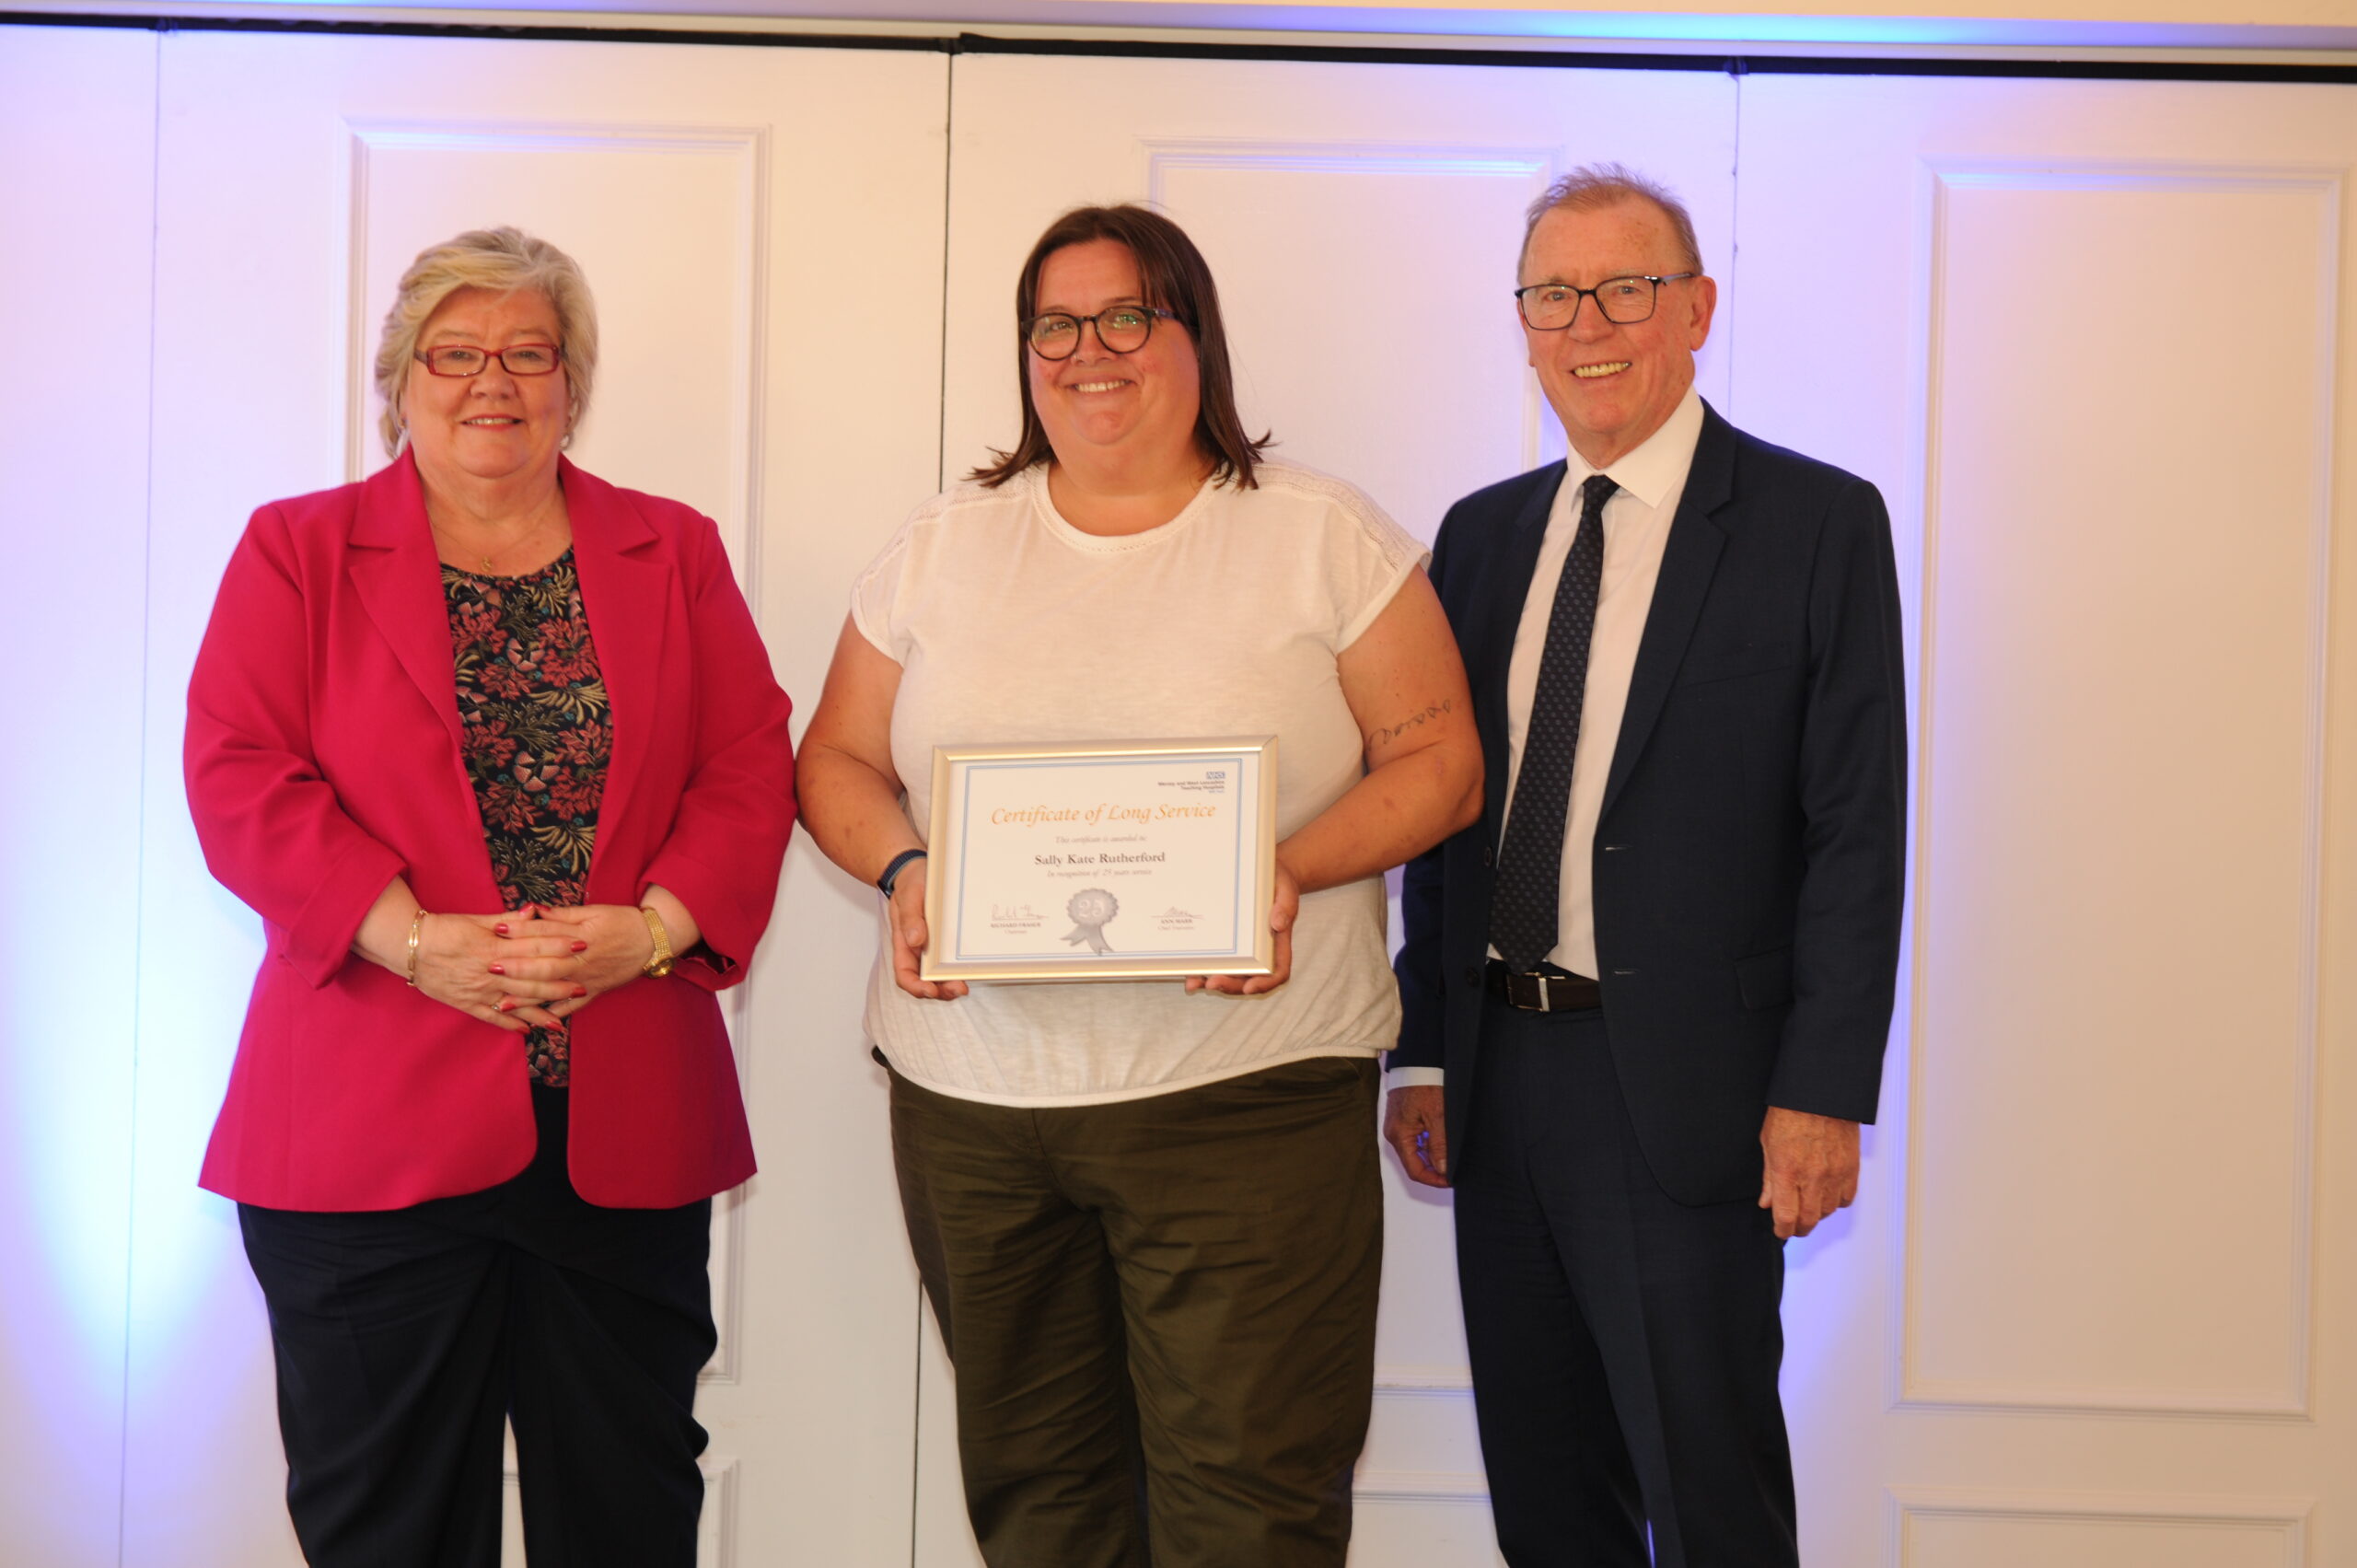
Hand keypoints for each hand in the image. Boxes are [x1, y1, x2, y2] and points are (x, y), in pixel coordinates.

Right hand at [407, 909, 570, 1032]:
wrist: (409, 947)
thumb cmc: (445, 929)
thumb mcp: (477, 920)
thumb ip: (508, 921)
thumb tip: (535, 912)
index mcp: (494, 948)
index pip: (534, 948)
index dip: (560, 948)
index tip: (582, 947)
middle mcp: (489, 972)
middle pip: (530, 979)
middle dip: (559, 984)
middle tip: (583, 987)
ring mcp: (478, 991)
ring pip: (515, 1004)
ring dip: (539, 1013)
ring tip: (561, 1022)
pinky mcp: (466, 1004)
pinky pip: (491, 1018)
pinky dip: (509, 1025)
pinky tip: (526, 1031)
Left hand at [501, 903, 658, 1020]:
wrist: (656, 940)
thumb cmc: (624, 921)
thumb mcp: (595, 911)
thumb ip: (564, 915)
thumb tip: (535, 911)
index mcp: (581, 936)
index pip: (546, 933)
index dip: (521, 931)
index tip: (497, 930)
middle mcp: (582, 960)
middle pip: (545, 965)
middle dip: (517, 968)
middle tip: (490, 968)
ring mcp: (588, 978)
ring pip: (555, 989)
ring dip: (528, 998)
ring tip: (502, 1003)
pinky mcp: (596, 990)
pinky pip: (574, 1005)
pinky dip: (557, 1014)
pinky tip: (537, 1021)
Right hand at [888, 860, 965, 1000]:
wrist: (918, 870)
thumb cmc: (911, 882)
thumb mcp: (909, 895)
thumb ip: (910, 918)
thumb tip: (915, 940)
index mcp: (903, 942)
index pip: (904, 974)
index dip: (916, 987)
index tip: (930, 990)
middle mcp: (917, 949)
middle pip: (925, 980)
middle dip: (940, 991)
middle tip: (959, 989)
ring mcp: (931, 947)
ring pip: (938, 975)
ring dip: (950, 984)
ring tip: (965, 985)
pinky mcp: (944, 941)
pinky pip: (949, 960)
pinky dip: (958, 969)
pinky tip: (970, 969)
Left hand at [1187, 859, 1299, 995]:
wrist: (1265, 872)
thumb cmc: (1277, 881)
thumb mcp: (1286, 888)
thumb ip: (1286, 905)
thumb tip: (1278, 924)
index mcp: (1278, 943)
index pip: (1277, 971)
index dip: (1264, 983)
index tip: (1249, 988)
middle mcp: (1260, 951)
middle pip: (1249, 979)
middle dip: (1230, 986)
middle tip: (1211, 984)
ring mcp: (1242, 949)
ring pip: (1230, 975)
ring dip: (1212, 982)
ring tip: (1194, 983)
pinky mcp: (1226, 942)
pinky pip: (1216, 960)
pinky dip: (1203, 969)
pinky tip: (1188, 972)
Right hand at [1383, 1084, 1450, 1187]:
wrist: (1417, 1062)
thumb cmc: (1425, 1084)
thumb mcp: (1437, 1116)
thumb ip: (1439, 1145)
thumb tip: (1441, 1169)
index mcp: (1400, 1135)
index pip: (1414, 1170)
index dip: (1433, 1179)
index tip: (1450, 1180)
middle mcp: (1394, 1134)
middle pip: (1413, 1162)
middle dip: (1434, 1169)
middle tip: (1453, 1169)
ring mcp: (1396, 1127)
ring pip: (1414, 1151)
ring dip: (1432, 1156)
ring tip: (1450, 1154)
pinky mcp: (1401, 1120)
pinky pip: (1414, 1140)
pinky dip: (1427, 1145)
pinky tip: (1441, 1141)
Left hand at [1758, 1107, 1860, 1238]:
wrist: (1820, 1093)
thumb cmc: (1790, 1112)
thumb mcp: (1768, 1143)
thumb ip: (1769, 1178)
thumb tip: (1767, 1203)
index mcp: (1787, 1171)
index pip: (1786, 1216)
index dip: (1782, 1230)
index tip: (1780, 1231)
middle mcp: (1813, 1177)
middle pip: (1809, 1220)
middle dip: (1799, 1228)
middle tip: (1794, 1226)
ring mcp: (1835, 1174)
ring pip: (1828, 1211)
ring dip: (1817, 1215)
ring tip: (1809, 1207)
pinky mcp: (1851, 1168)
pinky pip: (1846, 1198)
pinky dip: (1836, 1202)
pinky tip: (1827, 1195)